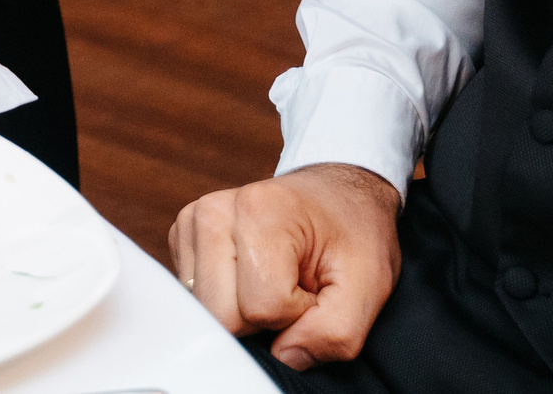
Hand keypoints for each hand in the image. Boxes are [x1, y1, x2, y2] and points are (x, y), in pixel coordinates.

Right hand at [170, 164, 401, 370]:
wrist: (336, 196)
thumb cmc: (352, 233)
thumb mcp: (369, 285)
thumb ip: (335, 332)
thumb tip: (284, 356)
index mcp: (259, 210)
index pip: (262, 307)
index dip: (297, 314)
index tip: (314, 289)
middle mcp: (213, 212)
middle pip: (222, 314)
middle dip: (264, 318)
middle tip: (294, 289)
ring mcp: (193, 223)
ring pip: (205, 311)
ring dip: (245, 311)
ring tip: (274, 280)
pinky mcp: (183, 238)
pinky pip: (197, 298)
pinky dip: (229, 300)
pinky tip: (252, 276)